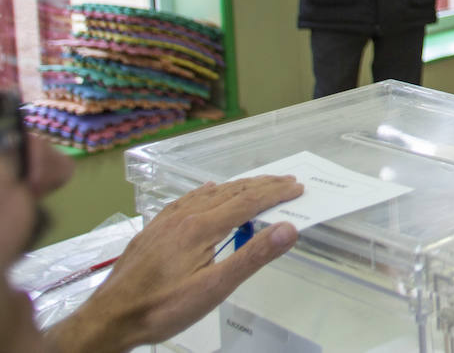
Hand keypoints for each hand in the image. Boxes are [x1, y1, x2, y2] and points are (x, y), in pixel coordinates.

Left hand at [46, 176, 302, 352]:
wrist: (109, 319)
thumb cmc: (163, 308)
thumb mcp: (214, 288)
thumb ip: (253, 256)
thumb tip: (289, 228)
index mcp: (202, 227)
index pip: (248, 202)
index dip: (275, 194)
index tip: (298, 188)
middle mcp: (184, 216)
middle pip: (231, 192)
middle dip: (262, 186)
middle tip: (288, 182)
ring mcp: (166, 222)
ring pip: (209, 194)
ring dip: (238, 187)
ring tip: (257, 185)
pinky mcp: (153, 230)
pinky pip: (186, 201)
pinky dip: (206, 192)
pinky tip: (207, 192)